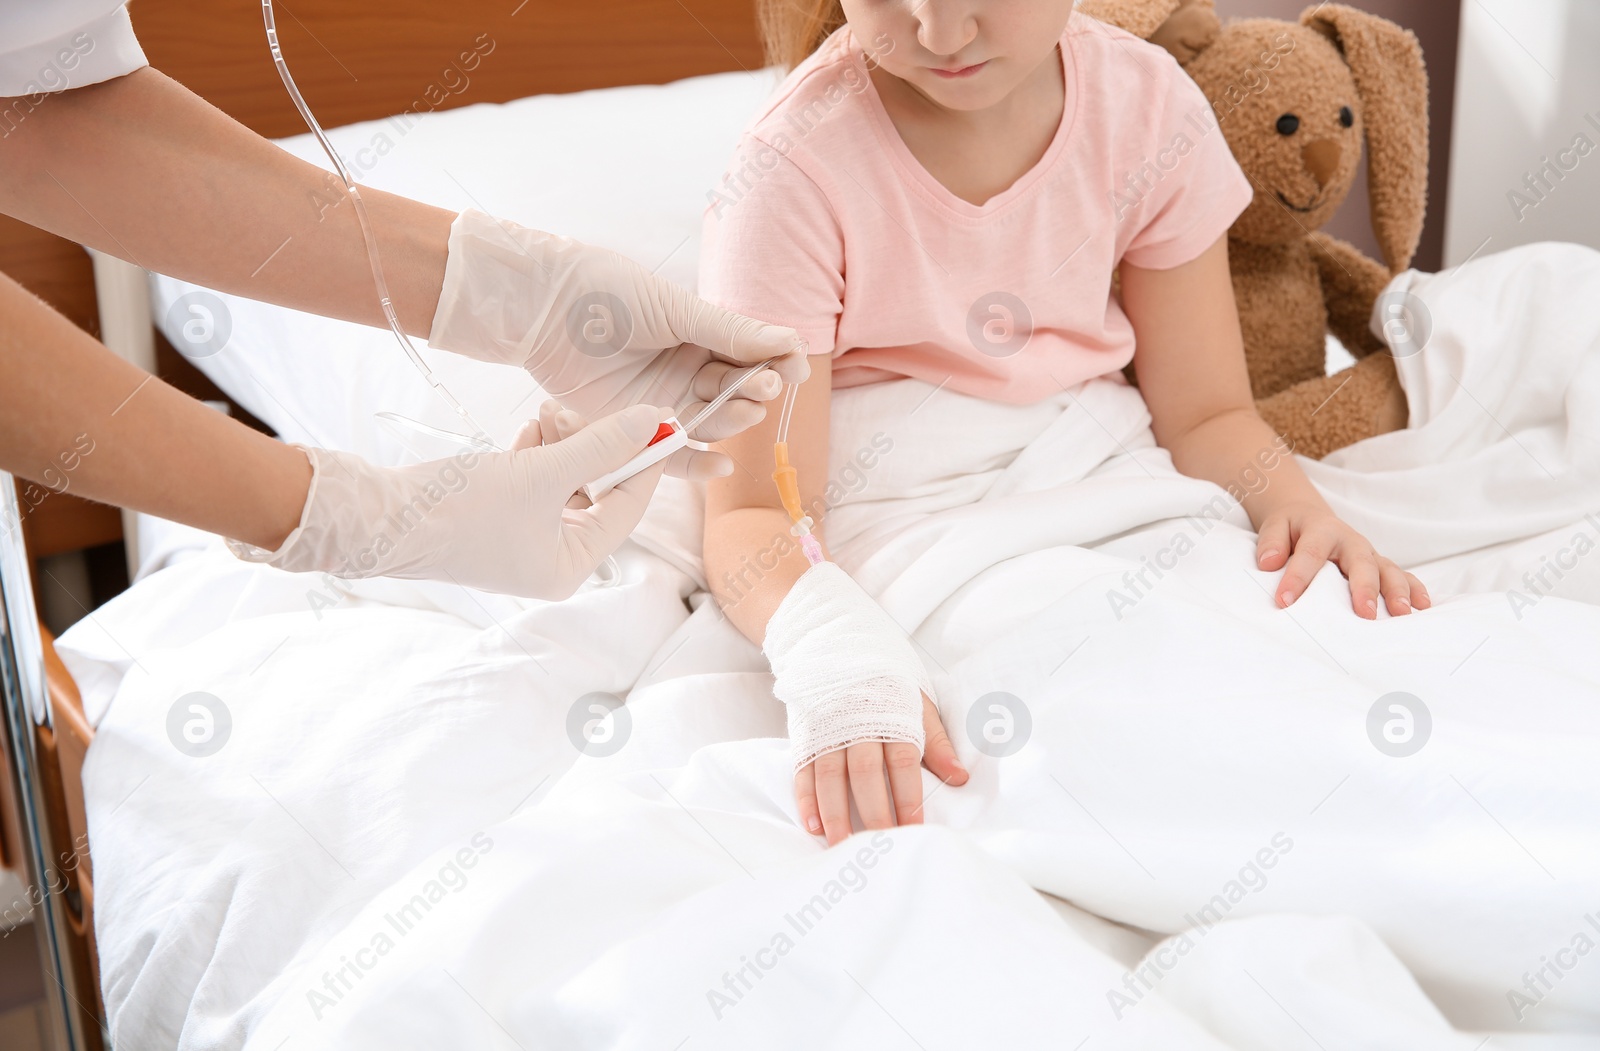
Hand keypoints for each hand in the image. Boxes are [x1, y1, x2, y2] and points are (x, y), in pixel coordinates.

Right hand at [227, 404, 669, 598]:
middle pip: (597, 494)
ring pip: (566, 483)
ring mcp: (523, 541)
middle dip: (593, 448)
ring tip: (546, 414)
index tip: (656, 418)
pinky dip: (537, 454)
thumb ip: (599, 446)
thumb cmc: (460, 508)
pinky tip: (528, 430)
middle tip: (580, 410)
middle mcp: (550, 561)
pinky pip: (536, 483)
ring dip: (562, 444)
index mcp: (569, 567)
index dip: (643, 460)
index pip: (626, 508)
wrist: (378, 517)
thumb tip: (653, 421)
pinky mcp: (497, 519)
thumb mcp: (540, 472)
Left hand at [427, 209, 810, 478]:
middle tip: (764, 388)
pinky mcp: (632, 429)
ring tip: (745, 411)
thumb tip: (792, 341)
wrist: (543, 308)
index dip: (775, 363)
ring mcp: (661, 401)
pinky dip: (696, 463)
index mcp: (699, 335)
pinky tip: (721, 466)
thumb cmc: (606, 292)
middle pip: (733, 392)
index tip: (795, 369)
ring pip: (709, 422)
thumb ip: (730, 332)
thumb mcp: (675, 308)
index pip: (750, 355)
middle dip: (754, 392)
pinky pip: (670, 454)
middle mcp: (685, 371)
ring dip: (732, 420)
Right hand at [795, 695, 968, 845]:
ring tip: (842, 844)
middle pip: (864, 773)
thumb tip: (961, 778)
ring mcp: (827, 729)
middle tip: (878, 844)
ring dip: (835, 813)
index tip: (914, 828)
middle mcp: (857, 724)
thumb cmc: (886, 681)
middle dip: (872, 811)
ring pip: (829, 775)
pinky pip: (802, 770)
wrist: (839, 642)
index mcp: (890, 716)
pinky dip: (805, 798)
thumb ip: (937, 742)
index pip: (902, 762)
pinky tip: (813, 825)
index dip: (908, 797)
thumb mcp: (918, 703)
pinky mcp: (805, 734)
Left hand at [1256, 501, 1431, 617]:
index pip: (1311, 554)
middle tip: (1364, 614)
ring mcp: (1368, 554)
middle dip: (1364, 588)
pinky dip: (1414, 589)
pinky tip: (1423, 607)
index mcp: (1322, 530)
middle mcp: (1351, 541)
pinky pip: (1401, 576)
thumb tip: (1268, 564)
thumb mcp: (1275, 526)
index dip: (1298, 577)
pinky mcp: (1379, 566)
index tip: (1285, 600)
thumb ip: (1271, 542)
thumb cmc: (1290, 528)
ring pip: (1388, 570)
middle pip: (1361, 563)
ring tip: (1402, 614)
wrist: (1308, 518)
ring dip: (1397, 592)